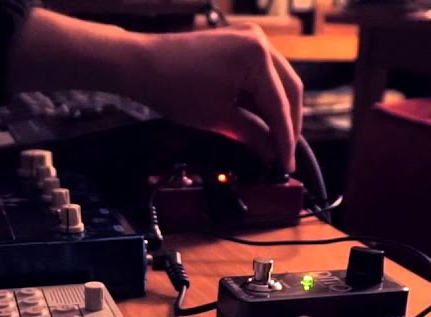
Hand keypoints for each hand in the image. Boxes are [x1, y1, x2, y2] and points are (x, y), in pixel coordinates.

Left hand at [7, 11, 303, 172]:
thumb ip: (252, 135)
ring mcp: (248, 39)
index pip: (281, 105)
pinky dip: (260, 98)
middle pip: (289, 89)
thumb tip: (272, 152)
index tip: (287, 164)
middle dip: (287, 124)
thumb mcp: (219, 118)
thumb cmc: (173, 86)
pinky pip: (260, 75)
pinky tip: (257, 121)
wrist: (141, 65)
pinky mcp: (236, 45)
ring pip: (277, 82)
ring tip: (270, 141)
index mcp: (257, 56)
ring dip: (275, 111)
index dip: (285, 139)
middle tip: (284, 153)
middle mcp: (258, 41)